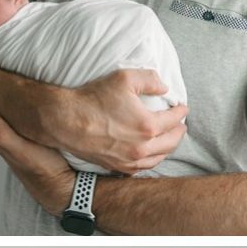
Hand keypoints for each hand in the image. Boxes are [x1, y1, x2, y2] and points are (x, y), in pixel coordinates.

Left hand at [0, 112, 78, 214]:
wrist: (66, 188)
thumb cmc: (44, 170)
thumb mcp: (22, 150)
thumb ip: (4, 135)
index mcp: (1, 146)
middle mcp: (7, 147)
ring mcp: (20, 149)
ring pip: (0, 132)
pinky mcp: (34, 149)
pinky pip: (16, 133)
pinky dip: (11, 125)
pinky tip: (16, 121)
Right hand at [62, 67, 186, 173]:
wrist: (64, 121)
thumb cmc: (92, 99)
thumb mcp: (124, 78)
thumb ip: (150, 80)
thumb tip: (164, 87)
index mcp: (147, 126)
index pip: (174, 120)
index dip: (181, 111)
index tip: (182, 107)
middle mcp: (140, 148)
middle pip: (171, 142)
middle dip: (179, 132)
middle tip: (180, 124)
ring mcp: (128, 161)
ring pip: (158, 158)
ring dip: (167, 148)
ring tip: (168, 139)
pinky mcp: (115, 167)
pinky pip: (141, 168)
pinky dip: (150, 160)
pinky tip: (149, 154)